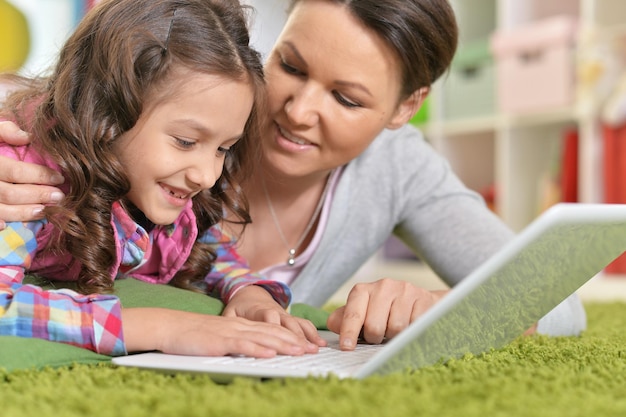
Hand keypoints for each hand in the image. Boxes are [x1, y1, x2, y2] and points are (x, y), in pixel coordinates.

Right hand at [0, 121, 64, 228]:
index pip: (15, 171)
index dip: (39, 176)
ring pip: (0, 208)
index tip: (59, 178)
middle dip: (37, 196)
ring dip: (23, 213)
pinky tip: (6, 226)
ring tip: (45, 211)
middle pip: (10, 193)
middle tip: (60, 197)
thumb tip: (27, 137)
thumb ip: (5, 130)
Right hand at [122, 307, 315, 357]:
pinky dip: (258, 348)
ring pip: (263, 337)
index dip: (291, 336)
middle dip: (295, 341)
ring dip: (283, 345)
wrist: (171, 326)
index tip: (307, 345)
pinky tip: (270, 353)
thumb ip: (238, 342)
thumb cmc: (194, 335)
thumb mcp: (221, 336)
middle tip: (312, 350)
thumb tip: (255, 351)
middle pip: (273, 332)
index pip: (271, 329)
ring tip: (300, 351)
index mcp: (241, 325)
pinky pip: (243, 344)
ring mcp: (231, 332)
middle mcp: (240, 326)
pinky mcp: (220, 341)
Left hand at [222, 285, 326, 350]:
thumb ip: (230, 321)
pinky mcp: (291, 318)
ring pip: (299, 324)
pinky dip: (313, 333)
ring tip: (317, 349)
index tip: (281, 342)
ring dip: (308, 336)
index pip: (270, 319)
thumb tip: (228, 332)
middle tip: (306, 350)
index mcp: (260, 310)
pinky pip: (304, 323)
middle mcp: (276, 311)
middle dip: (298, 337)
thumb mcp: (230, 312)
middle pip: (288, 324)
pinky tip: (321, 344)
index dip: (277, 329)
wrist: (250, 292)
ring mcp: (285, 314)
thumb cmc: (239, 307)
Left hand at [326, 278, 447, 350]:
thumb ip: (344, 319)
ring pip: (396, 328)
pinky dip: (411, 333)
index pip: (353, 313)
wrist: (419, 301)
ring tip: (394, 330)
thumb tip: (332, 323)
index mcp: (363, 290)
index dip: (349, 332)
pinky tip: (410, 326)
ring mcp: (405, 290)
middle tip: (379, 336)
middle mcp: (383, 286)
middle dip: (376, 338)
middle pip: (375, 326)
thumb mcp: (362, 313)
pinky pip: (414, 326)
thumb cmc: (384, 311)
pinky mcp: (424, 298)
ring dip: (394, 337)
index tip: (346, 347)